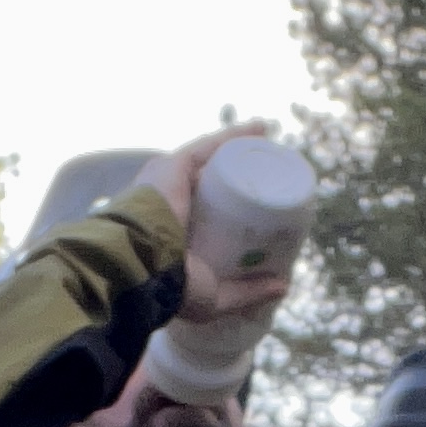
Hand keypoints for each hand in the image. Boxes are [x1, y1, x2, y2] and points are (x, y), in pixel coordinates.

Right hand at [133, 124, 289, 328]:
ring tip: (271, 146)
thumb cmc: (173, 287)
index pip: (212, 210)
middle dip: (243, 173)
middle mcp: (170, 201)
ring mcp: (170, 181)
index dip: (238, 204)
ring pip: (213, 160)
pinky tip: (259, 130)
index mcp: (175, 231)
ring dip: (242, 149)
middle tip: (275, 173)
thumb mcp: (215, 296)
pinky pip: (208, 147)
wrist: (142, 267)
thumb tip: (283, 285)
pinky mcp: (171, 165)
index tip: (267, 204)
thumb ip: (246, 293)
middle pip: (215, 181)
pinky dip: (233, 136)